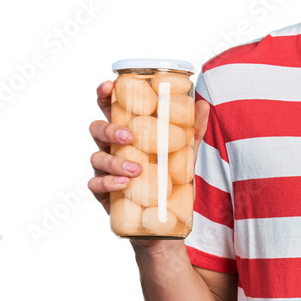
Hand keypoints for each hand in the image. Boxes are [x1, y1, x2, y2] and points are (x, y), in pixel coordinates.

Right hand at [87, 80, 209, 215]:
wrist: (165, 215)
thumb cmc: (169, 175)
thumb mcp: (185, 150)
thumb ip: (193, 128)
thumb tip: (204, 104)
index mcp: (127, 131)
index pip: (110, 108)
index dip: (104, 94)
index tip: (109, 85)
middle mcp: (112, 147)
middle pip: (97, 129)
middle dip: (109, 129)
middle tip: (128, 136)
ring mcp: (105, 169)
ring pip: (96, 157)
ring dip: (114, 161)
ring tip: (136, 169)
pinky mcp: (104, 192)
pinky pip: (96, 184)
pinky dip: (108, 183)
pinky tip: (124, 184)